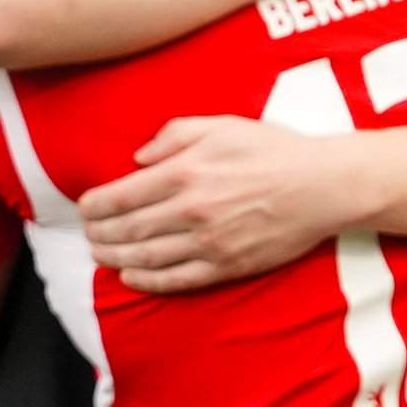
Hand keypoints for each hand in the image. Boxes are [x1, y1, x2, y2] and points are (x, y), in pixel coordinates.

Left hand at [77, 117, 353, 294]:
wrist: (322, 186)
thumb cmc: (273, 150)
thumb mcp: (222, 125)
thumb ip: (173, 135)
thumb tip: (137, 158)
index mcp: (185, 172)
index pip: (121, 196)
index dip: (93, 206)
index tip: (83, 207)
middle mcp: (191, 210)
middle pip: (127, 229)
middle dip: (98, 233)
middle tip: (86, 233)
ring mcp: (208, 243)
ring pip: (145, 256)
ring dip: (114, 257)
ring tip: (99, 253)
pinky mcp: (226, 266)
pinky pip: (176, 279)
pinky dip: (146, 281)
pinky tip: (129, 276)